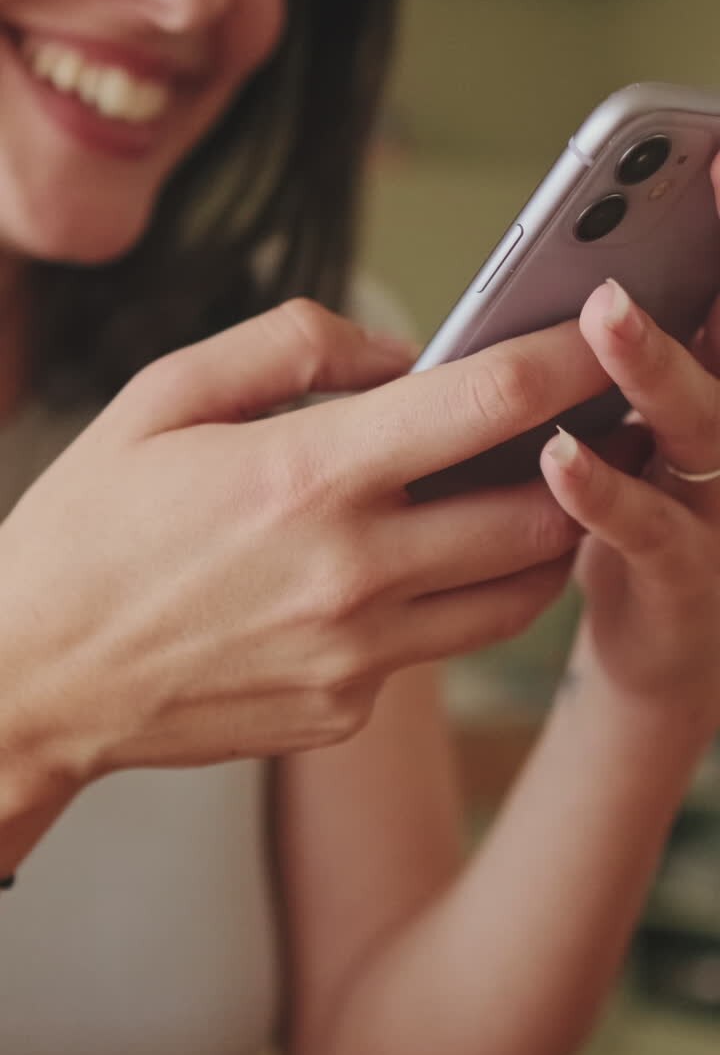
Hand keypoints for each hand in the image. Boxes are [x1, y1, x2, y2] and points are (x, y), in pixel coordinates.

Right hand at [0, 299, 611, 788]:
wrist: (33, 677)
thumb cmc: (87, 530)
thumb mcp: (163, 396)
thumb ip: (291, 346)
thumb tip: (400, 354)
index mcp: (308, 474)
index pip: (492, 403)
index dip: (567, 362)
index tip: (596, 342)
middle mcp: (351, 573)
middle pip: (540, 515)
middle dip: (575, 466)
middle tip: (572, 434)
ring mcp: (355, 657)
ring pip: (514, 599)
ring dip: (540, 545)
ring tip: (518, 502)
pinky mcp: (345, 712)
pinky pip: (432, 651)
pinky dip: (441, 605)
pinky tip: (394, 577)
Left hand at [541, 276, 719, 729]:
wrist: (672, 653)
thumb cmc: (646, 523)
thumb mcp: (652, 429)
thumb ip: (640, 359)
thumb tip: (594, 268)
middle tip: (711, 173)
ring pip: (706, 424)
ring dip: (658, 365)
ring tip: (606, 307)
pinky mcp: (687, 576)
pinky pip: (649, 529)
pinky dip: (605, 492)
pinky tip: (558, 457)